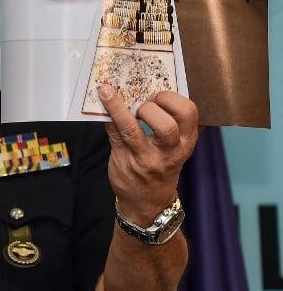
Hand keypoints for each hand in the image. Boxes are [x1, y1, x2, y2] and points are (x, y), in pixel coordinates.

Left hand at [99, 86, 198, 224]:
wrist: (147, 201)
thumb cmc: (161, 165)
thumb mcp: (174, 147)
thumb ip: (167, 122)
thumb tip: (142, 89)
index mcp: (186, 141)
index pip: (189, 112)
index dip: (172, 99)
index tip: (158, 96)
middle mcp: (169, 151)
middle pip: (166, 124)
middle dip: (152, 107)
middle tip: (142, 105)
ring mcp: (145, 158)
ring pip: (132, 129)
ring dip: (117, 107)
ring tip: (107, 93)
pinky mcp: (123, 160)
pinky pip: (113, 133)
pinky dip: (106, 115)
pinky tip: (101, 102)